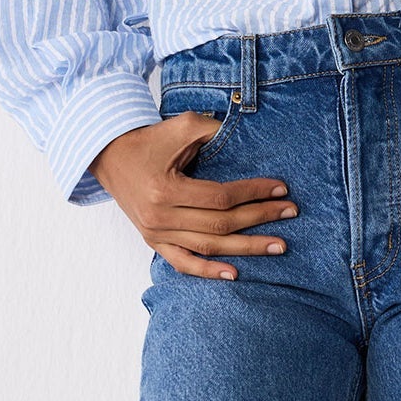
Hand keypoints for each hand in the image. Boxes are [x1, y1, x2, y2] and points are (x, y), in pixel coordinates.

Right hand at [91, 114, 295, 279]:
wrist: (110, 156)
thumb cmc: (149, 139)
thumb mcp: (182, 126)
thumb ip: (215, 131)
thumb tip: (252, 136)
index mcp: (166, 189)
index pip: (221, 197)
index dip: (254, 193)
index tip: (281, 188)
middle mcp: (160, 217)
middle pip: (221, 224)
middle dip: (260, 218)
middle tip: (290, 212)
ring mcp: (155, 234)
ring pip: (208, 247)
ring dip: (247, 248)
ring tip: (279, 245)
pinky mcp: (153, 242)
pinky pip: (183, 263)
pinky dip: (208, 271)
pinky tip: (235, 274)